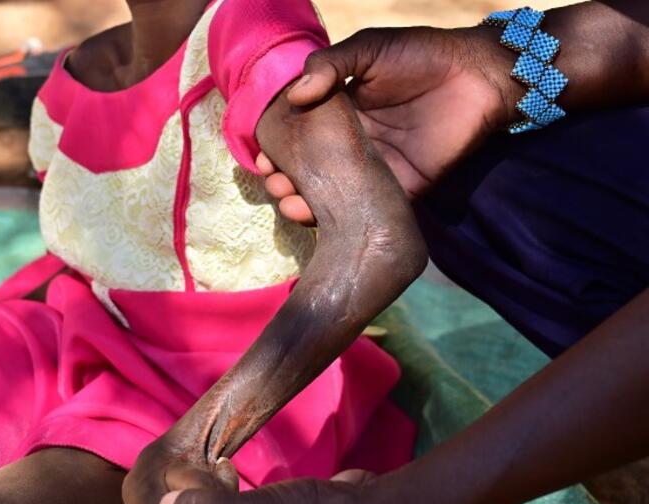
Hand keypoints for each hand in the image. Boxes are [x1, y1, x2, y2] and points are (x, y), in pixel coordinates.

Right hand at [259, 25, 521, 223]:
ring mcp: (371, 172)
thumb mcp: (369, 49)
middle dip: (284, 182)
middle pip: (308, 173)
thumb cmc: (421, 55)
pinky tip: (316, 216)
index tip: (263, 158)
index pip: (299, 139)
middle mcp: (349, 148)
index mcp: (338, 116)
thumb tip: (294, 96)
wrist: (476, 78)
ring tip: (289, 202)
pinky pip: (362, 211)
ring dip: (302, 204)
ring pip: (329, 197)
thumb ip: (331, 66)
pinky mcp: (396, 191)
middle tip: (275, 182)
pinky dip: (337, 219)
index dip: (277, 150)